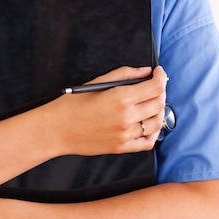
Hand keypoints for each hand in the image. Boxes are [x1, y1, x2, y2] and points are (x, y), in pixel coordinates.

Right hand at [46, 65, 166, 156]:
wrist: (57, 129)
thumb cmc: (73, 104)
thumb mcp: (97, 82)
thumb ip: (124, 74)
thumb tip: (145, 71)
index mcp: (120, 98)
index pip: (154, 87)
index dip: (161, 77)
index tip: (159, 73)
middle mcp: (126, 117)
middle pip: (158, 103)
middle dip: (161, 91)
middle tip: (156, 85)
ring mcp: (125, 135)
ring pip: (157, 122)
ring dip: (159, 110)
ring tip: (152, 103)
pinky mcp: (122, 147)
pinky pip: (148, 142)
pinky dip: (153, 132)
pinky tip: (148, 123)